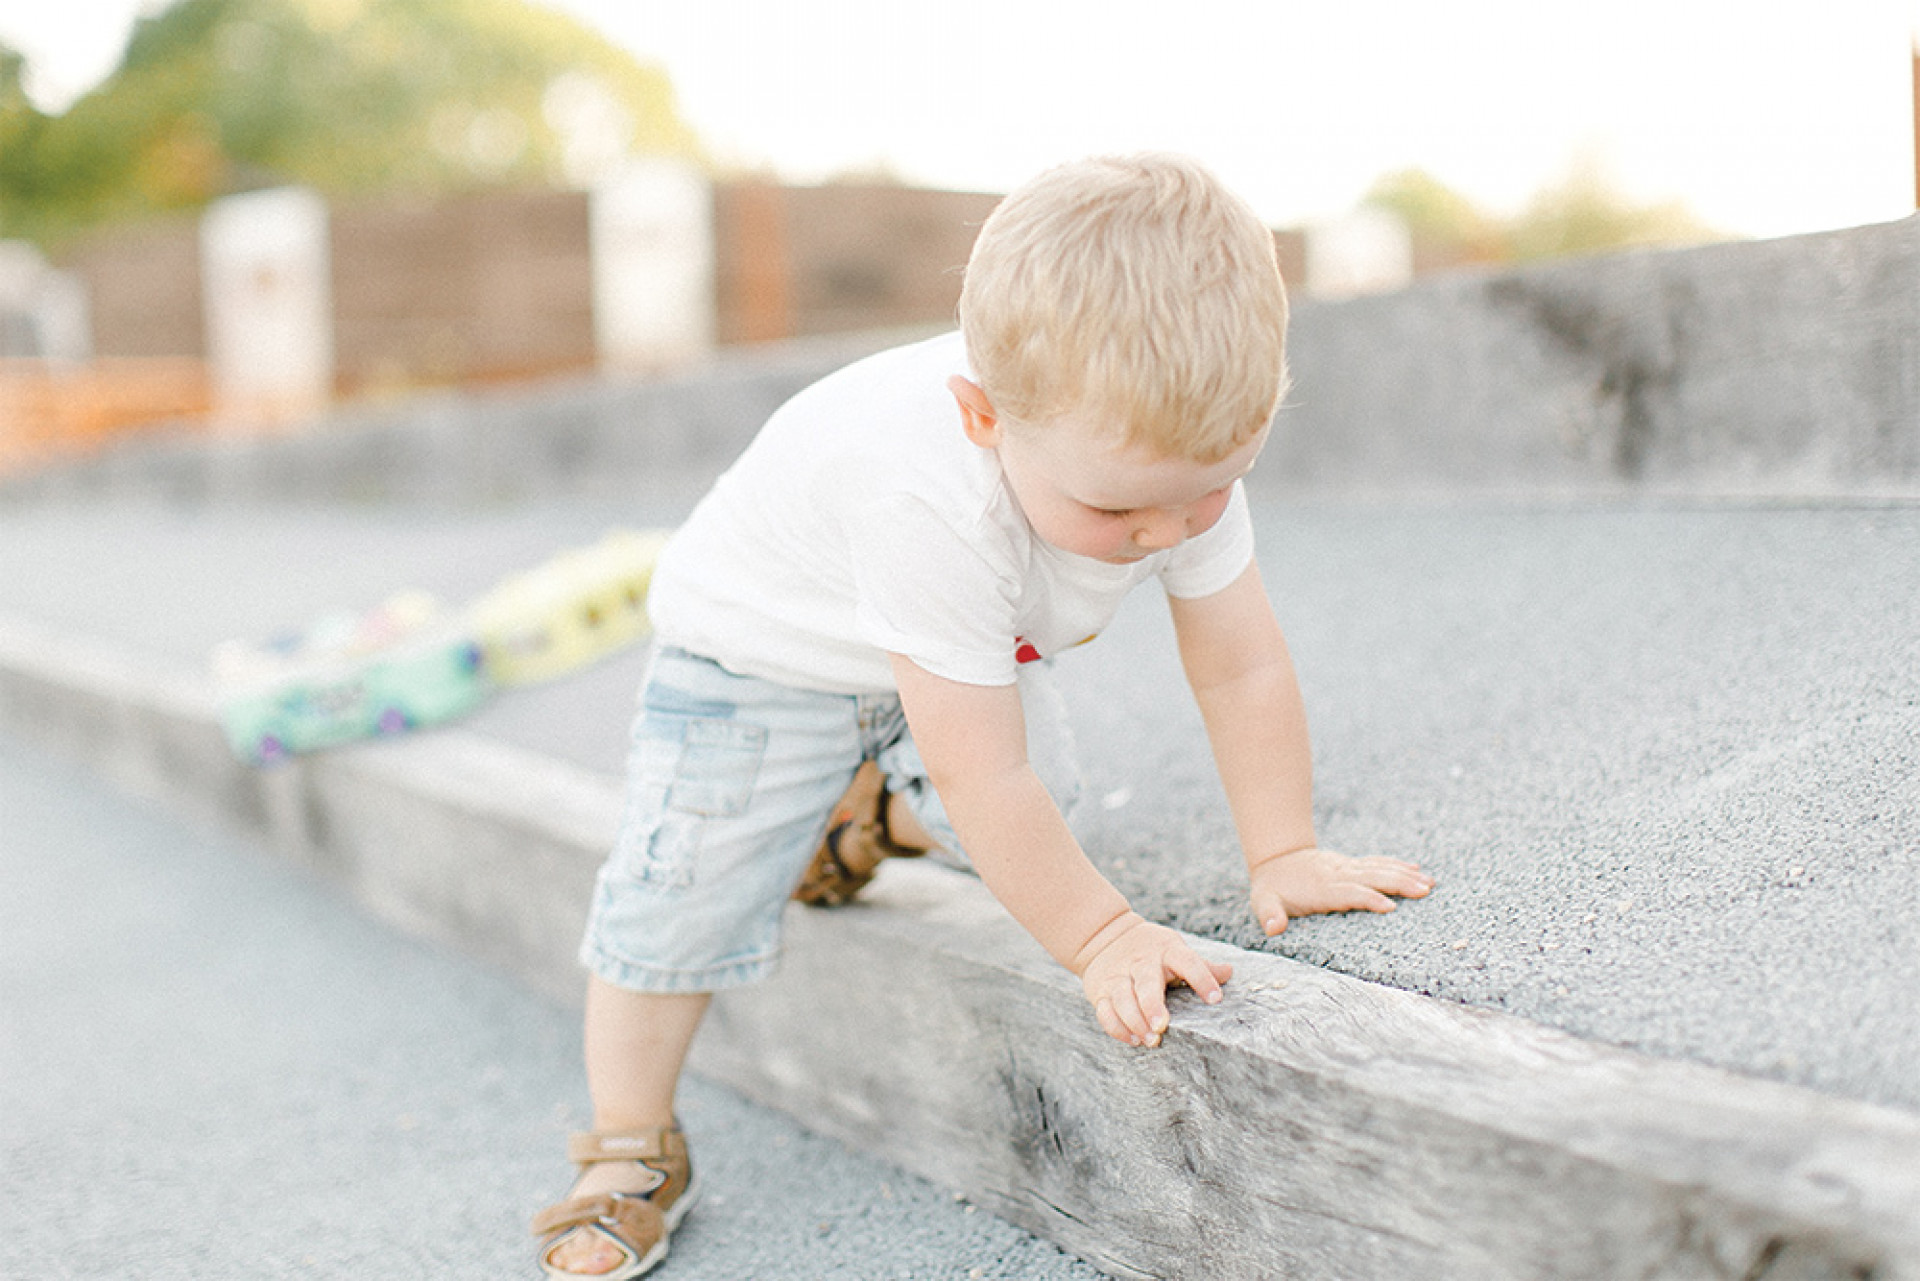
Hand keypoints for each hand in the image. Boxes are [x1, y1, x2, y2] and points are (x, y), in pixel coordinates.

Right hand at [1074, 914, 1233, 1048]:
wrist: (1104, 936)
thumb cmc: (1150, 949)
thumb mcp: (1174, 949)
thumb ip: (1200, 965)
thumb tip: (1229, 972)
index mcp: (1166, 951)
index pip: (1187, 962)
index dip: (1202, 978)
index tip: (1215, 998)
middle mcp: (1141, 963)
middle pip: (1146, 983)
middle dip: (1152, 1006)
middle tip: (1162, 1026)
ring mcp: (1118, 977)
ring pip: (1123, 999)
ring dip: (1134, 1021)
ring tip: (1150, 1040)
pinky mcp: (1100, 992)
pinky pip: (1105, 1012)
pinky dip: (1117, 1028)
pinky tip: (1132, 1039)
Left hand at [1249, 847, 1433, 936]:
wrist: (1275, 858)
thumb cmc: (1271, 887)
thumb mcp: (1262, 901)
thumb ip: (1269, 914)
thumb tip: (1273, 928)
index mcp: (1321, 888)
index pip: (1348, 893)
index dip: (1368, 899)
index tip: (1390, 907)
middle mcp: (1338, 875)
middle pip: (1372, 877)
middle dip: (1399, 884)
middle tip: (1424, 891)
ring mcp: (1346, 868)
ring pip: (1379, 869)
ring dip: (1405, 875)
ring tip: (1429, 883)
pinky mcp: (1351, 865)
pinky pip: (1376, 863)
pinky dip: (1396, 864)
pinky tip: (1416, 868)